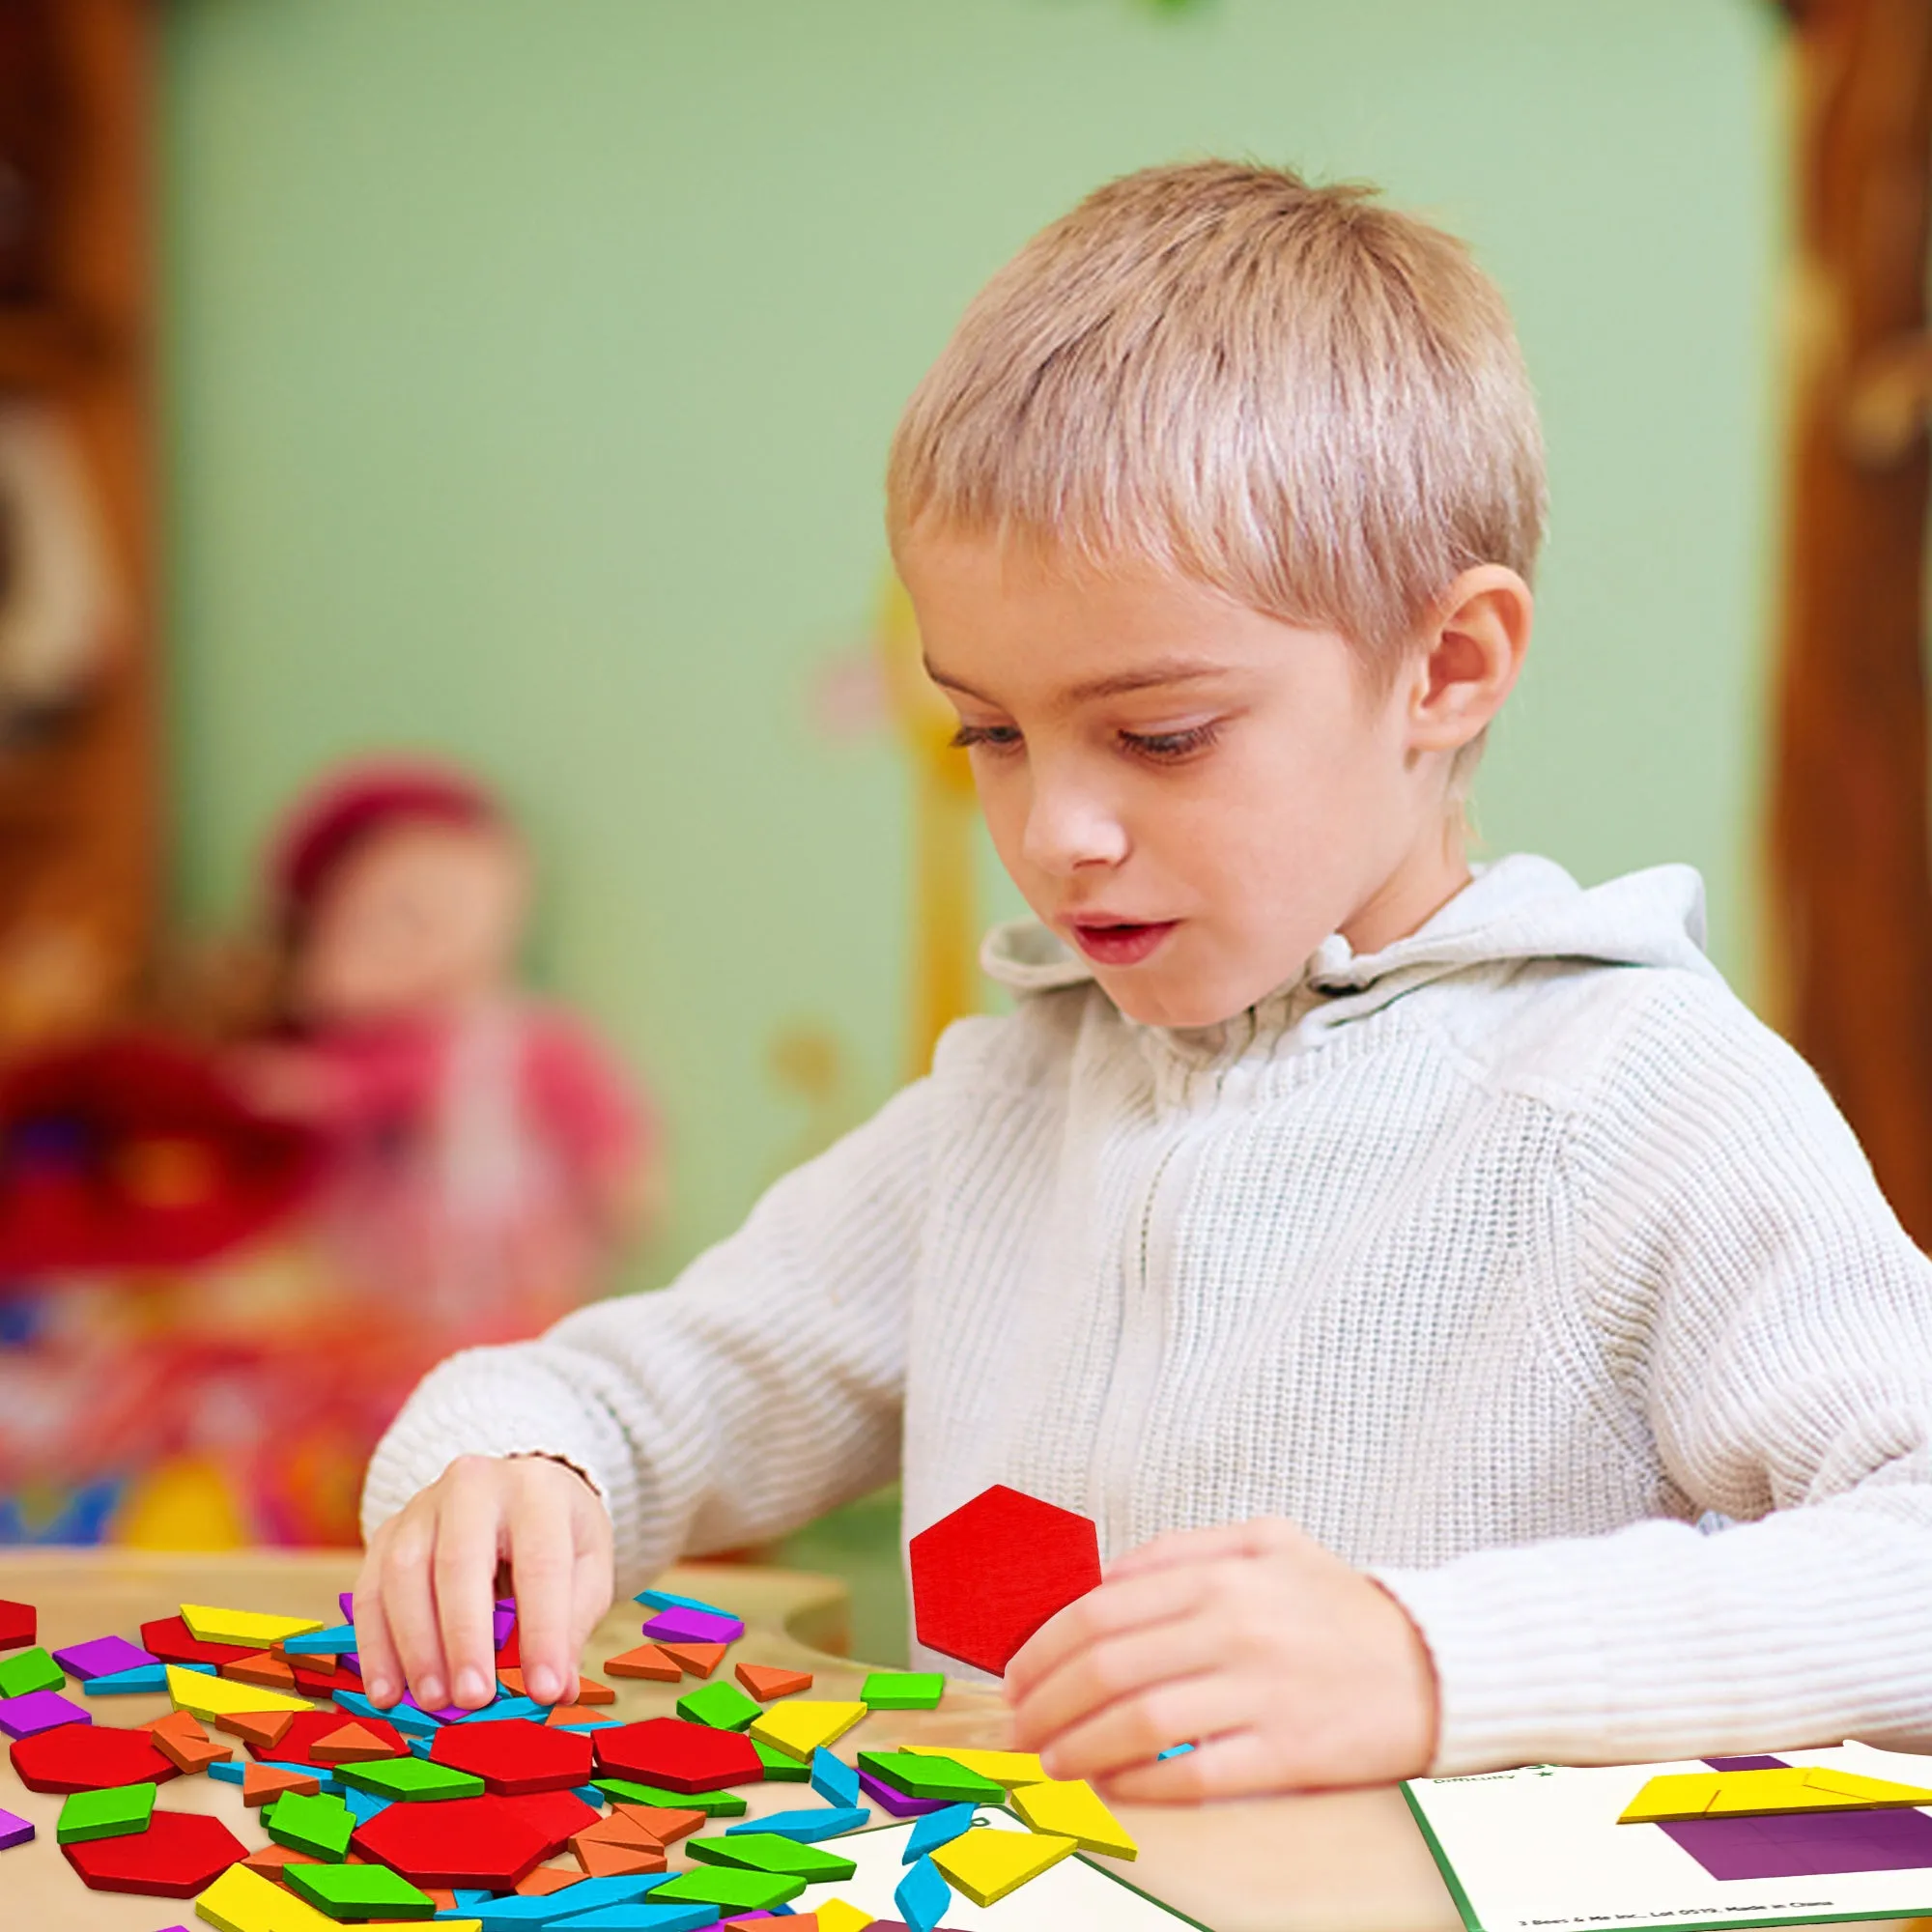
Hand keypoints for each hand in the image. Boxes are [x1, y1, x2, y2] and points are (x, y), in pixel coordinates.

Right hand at [352, 1453, 613, 1712]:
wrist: (514, 1489)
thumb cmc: (555, 1533)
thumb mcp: (586, 1564)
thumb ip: (573, 1623)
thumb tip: (557, 1691)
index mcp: (537, 1490)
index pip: (541, 1562)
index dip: (543, 1631)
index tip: (544, 1690)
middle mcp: (475, 1486)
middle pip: (461, 1561)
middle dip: (465, 1638)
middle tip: (473, 1699)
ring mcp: (424, 1505)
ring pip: (405, 1574)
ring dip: (415, 1647)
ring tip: (433, 1701)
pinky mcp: (388, 1532)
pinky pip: (370, 1590)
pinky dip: (375, 1646)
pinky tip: (389, 1690)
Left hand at [1004, 1516, 1438, 1800]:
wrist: (1440, 1660)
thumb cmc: (1340, 1604)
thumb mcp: (1266, 1541)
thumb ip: (1182, 1549)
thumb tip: (1105, 1577)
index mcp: (1221, 1574)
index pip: (1102, 1610)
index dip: (1044, 1648)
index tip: (1017, 1675)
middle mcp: (1235, 1626)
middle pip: (1108, 1667)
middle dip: (1047, 1703)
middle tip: (1020, 1728)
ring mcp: (1262, 1690)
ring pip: (1141, 1722)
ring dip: (1080, 1748)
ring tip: (1051, 1764)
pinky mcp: (1291, 1751)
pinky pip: (1197, 1774)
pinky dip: (1143, 1785)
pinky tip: (1113, 1788)